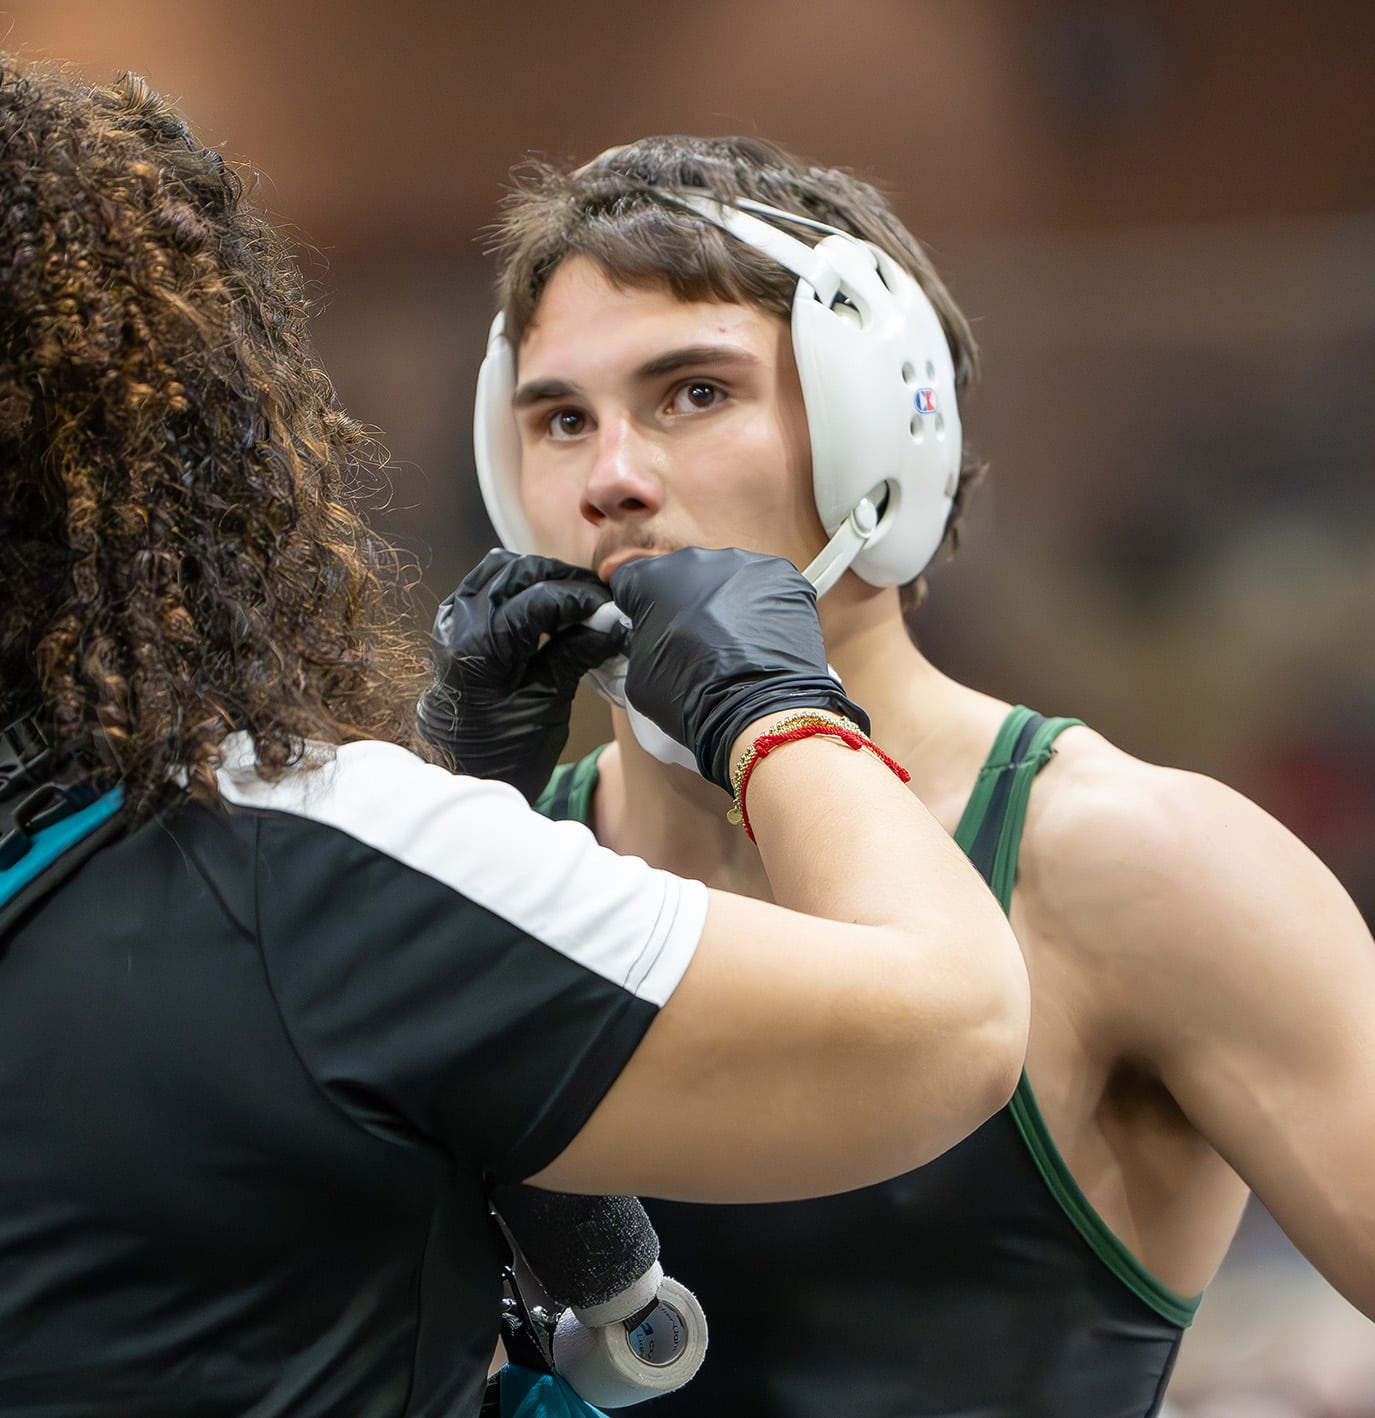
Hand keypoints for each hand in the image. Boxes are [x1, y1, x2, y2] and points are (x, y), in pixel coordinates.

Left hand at [417, 550, 627, 801]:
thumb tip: (612, 622)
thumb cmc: (501, 754)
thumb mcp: (546, 706)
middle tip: (599, 603)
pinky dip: (517, 588)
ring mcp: (451, 622)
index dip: (583, 598)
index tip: (613, 609)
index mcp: (480, 647)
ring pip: (499, 570)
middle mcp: (458, 625)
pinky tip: (544, 610)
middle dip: (563, 580)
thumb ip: (575, 654)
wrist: (459, 778)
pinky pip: (485, 586)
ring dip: (539, 579)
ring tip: (573, 604)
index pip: (541, 598)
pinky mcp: (453, 628)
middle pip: (518, 572)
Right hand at [609, 548, 867, 792]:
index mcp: (653, 577)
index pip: (630, 580)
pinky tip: (756, 638)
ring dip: (722, 602)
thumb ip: (637, 640)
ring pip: (724, 578)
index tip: (643, 622)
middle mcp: (698, 560)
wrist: (757, 711)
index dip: (634, 604)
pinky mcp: (784, 576)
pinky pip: (762, 587)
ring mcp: (744, 564)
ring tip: (729, 643)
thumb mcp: (637, 674)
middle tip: (691, 640)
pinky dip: (758, 607)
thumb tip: (646, 636)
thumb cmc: (693, 696)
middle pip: (681, 575)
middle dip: (682, 601)